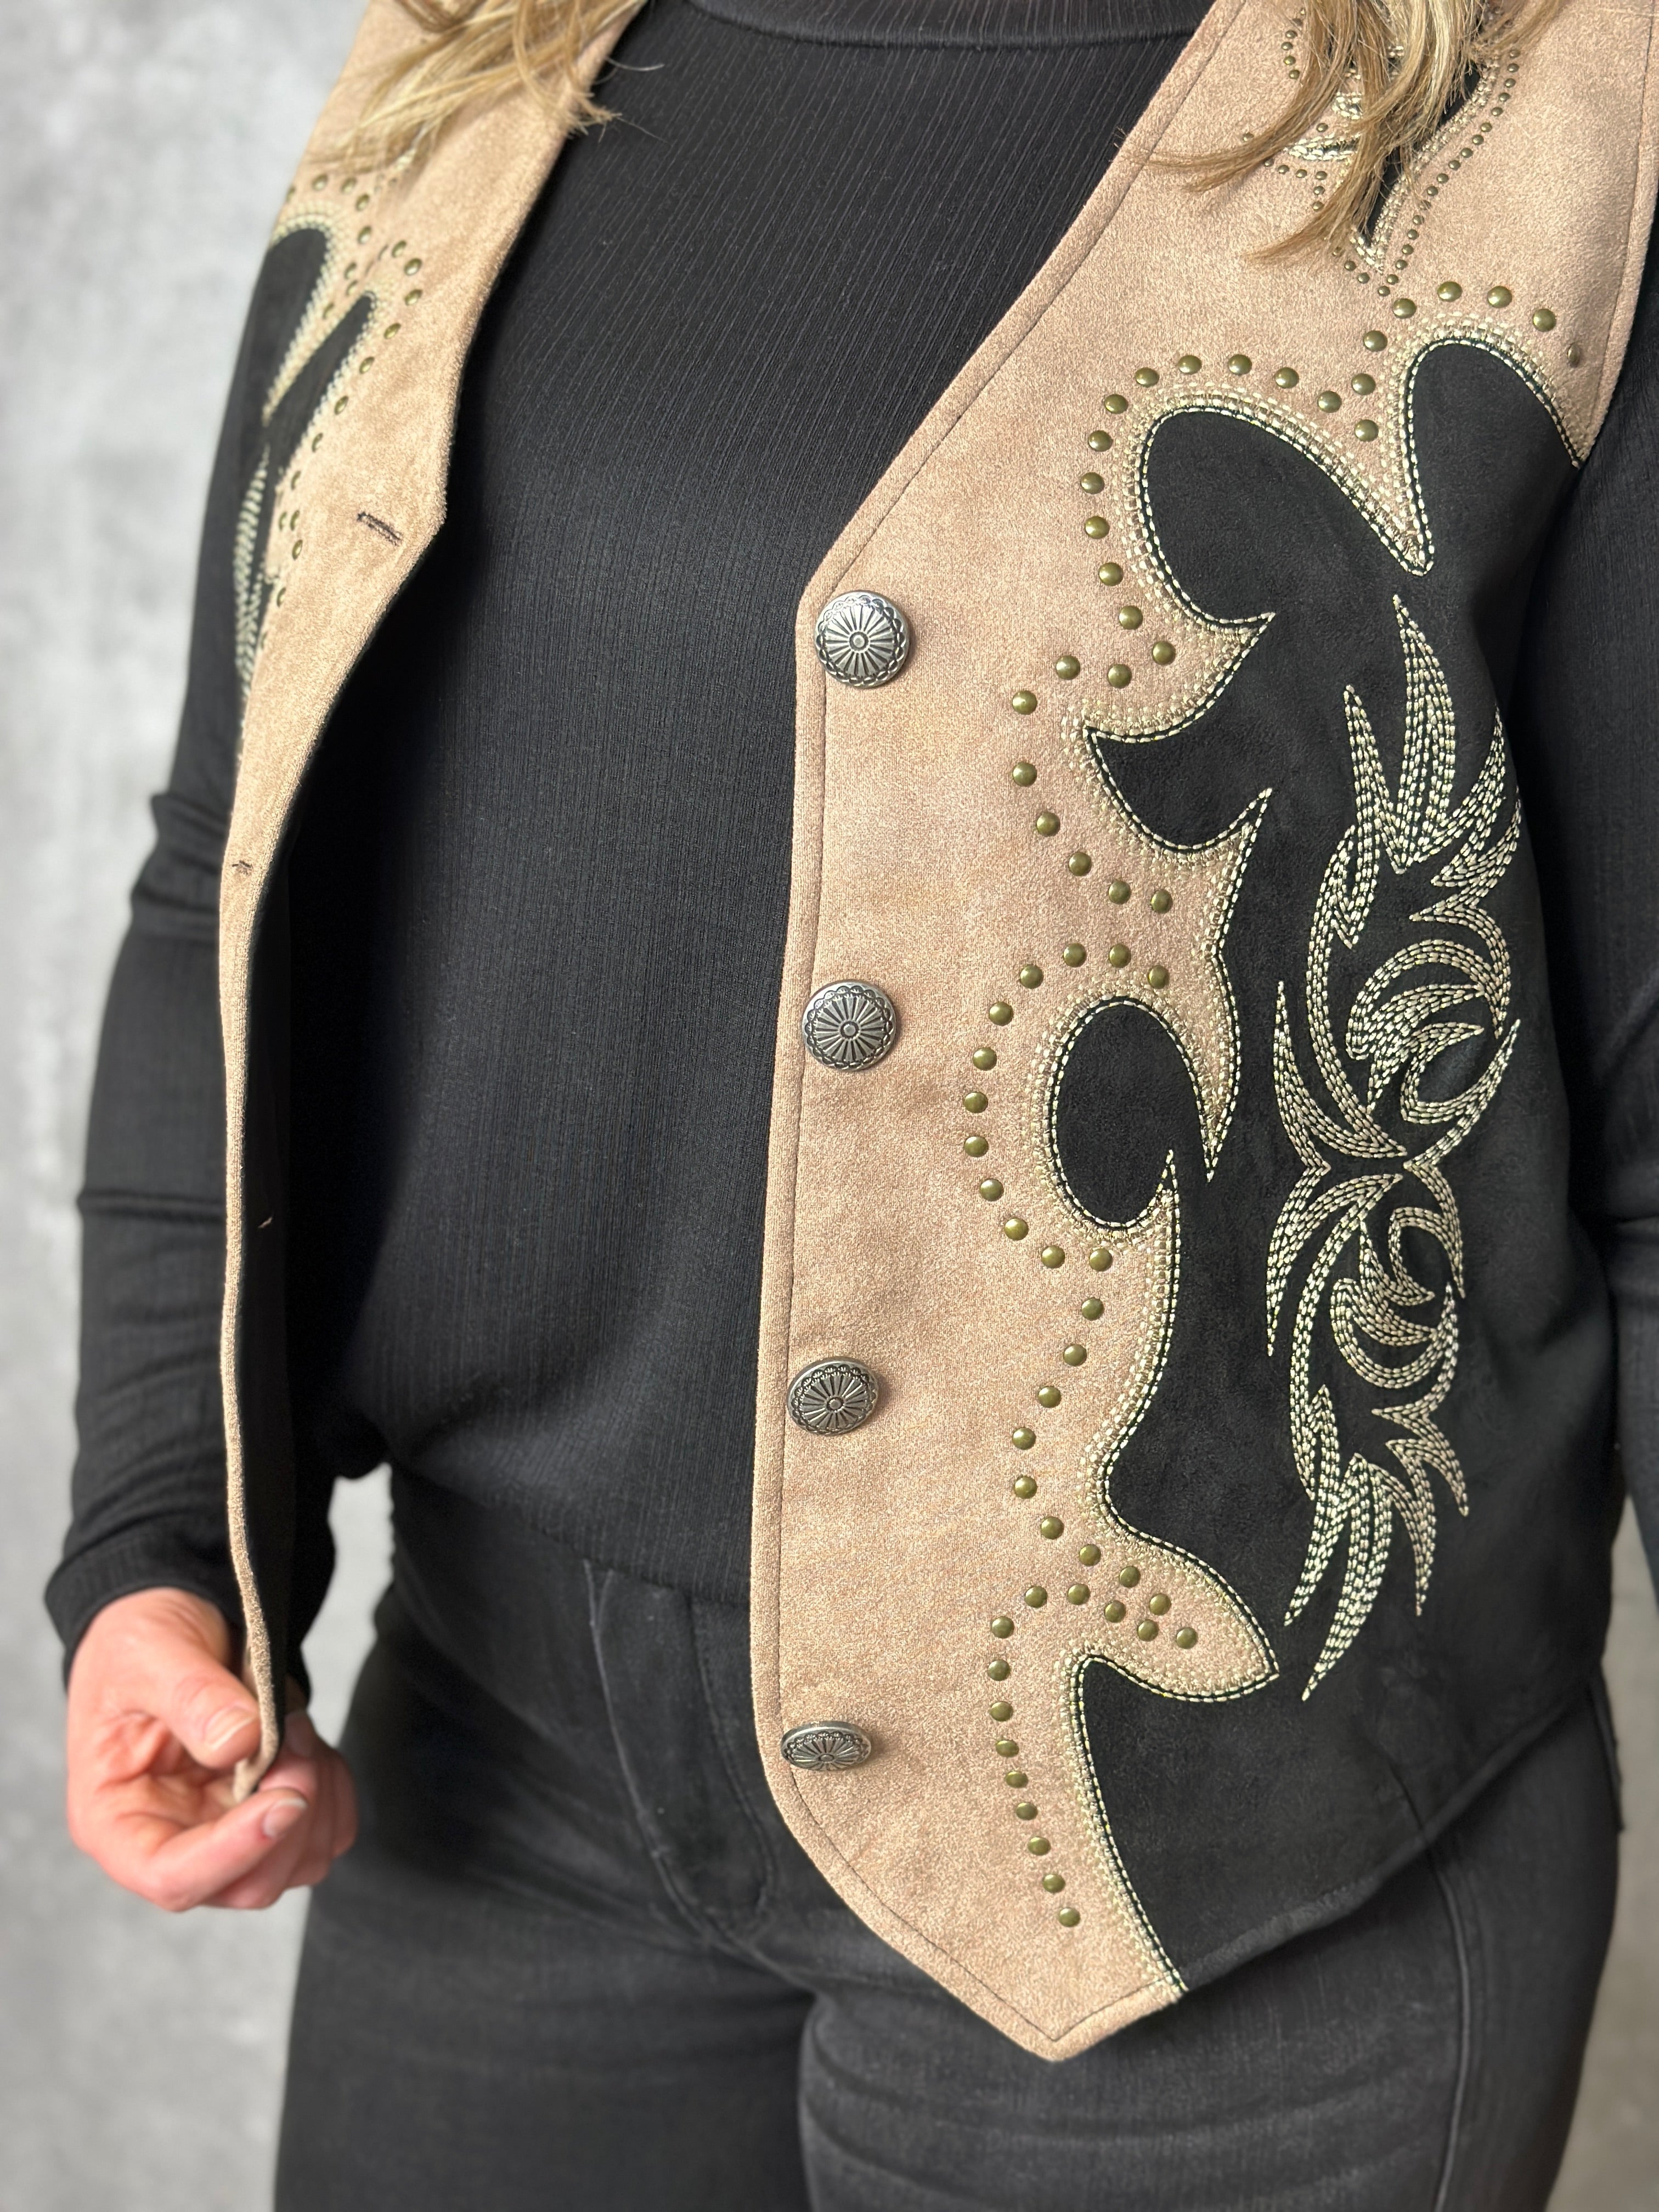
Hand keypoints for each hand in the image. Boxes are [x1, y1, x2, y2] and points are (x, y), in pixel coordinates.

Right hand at [66, 1586, 355, 1909]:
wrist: (174, 1619)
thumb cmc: (141, 1642)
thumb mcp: (151, 1654)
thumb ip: (192, 1696)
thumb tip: (240, 1742)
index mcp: (116, 1821)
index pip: (171, 1877)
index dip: (233, 1853)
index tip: (285, 1799)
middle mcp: (171, 1840)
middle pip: (248, 1883)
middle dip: (291, 1811)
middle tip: (294, 1733)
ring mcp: (224, 1833)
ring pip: (297, 1863)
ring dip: (318, 1794)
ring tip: (294, 1725)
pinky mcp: (268, 1815)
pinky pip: (325, 1831)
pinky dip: (335, 1788)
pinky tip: (309, 1740)